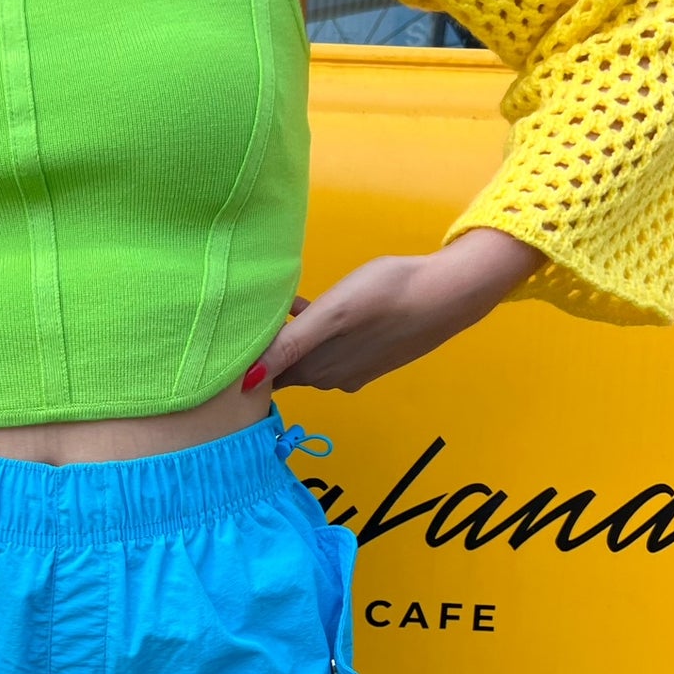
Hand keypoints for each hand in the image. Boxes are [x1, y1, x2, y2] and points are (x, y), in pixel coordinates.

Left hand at [245, 229, 543, 393]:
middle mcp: (329, 377)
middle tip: (241, 321)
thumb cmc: (386, 296)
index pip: (265, 378)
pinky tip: (307, 305)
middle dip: (263, 351)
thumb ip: (288, 346)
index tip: (226, 342)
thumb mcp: (331, 315)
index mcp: (314, 372)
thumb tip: (245, 381)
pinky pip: (327, 347)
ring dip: (287, 339)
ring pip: (305, 357)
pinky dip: (312, 331)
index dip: (244, 363)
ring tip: (271, 309)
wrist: (448, 292)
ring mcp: (351, 368)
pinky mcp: (369, 353)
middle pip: (283, 370)